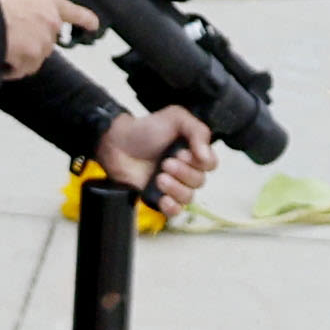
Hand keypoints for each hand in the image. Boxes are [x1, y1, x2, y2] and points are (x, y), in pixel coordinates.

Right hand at [0, 0, 81, 79]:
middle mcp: (51, 23)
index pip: (75, 12)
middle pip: (48, 39)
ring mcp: (42, 43)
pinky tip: (0, 60)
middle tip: (11, 36)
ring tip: (2, 46)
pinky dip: (12, 69)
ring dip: (21, 56)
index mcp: (49, 1)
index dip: (86, 20)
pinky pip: (22, 69)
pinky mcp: (30, 59)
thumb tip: (16, 8)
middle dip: (32, 40)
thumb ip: (25, 1)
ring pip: (35, 56)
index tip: (93, 25)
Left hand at [97, 104, 218, 214]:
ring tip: (159, 177)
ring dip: (175, 187)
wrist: (118, 144)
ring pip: (188, 197)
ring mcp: (173, 186)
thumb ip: (198, 131)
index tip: (183, 153)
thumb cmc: (146, 130)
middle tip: (165, 162)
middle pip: (199, 181)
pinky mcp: (158, 198)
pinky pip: (175, 211)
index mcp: (193, 152)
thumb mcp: (176, 118)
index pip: (211, 164)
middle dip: (183, 172)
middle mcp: (186, 170)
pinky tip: (163, 198)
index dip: (201, 162)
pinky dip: (171, 206)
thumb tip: (206, 155)